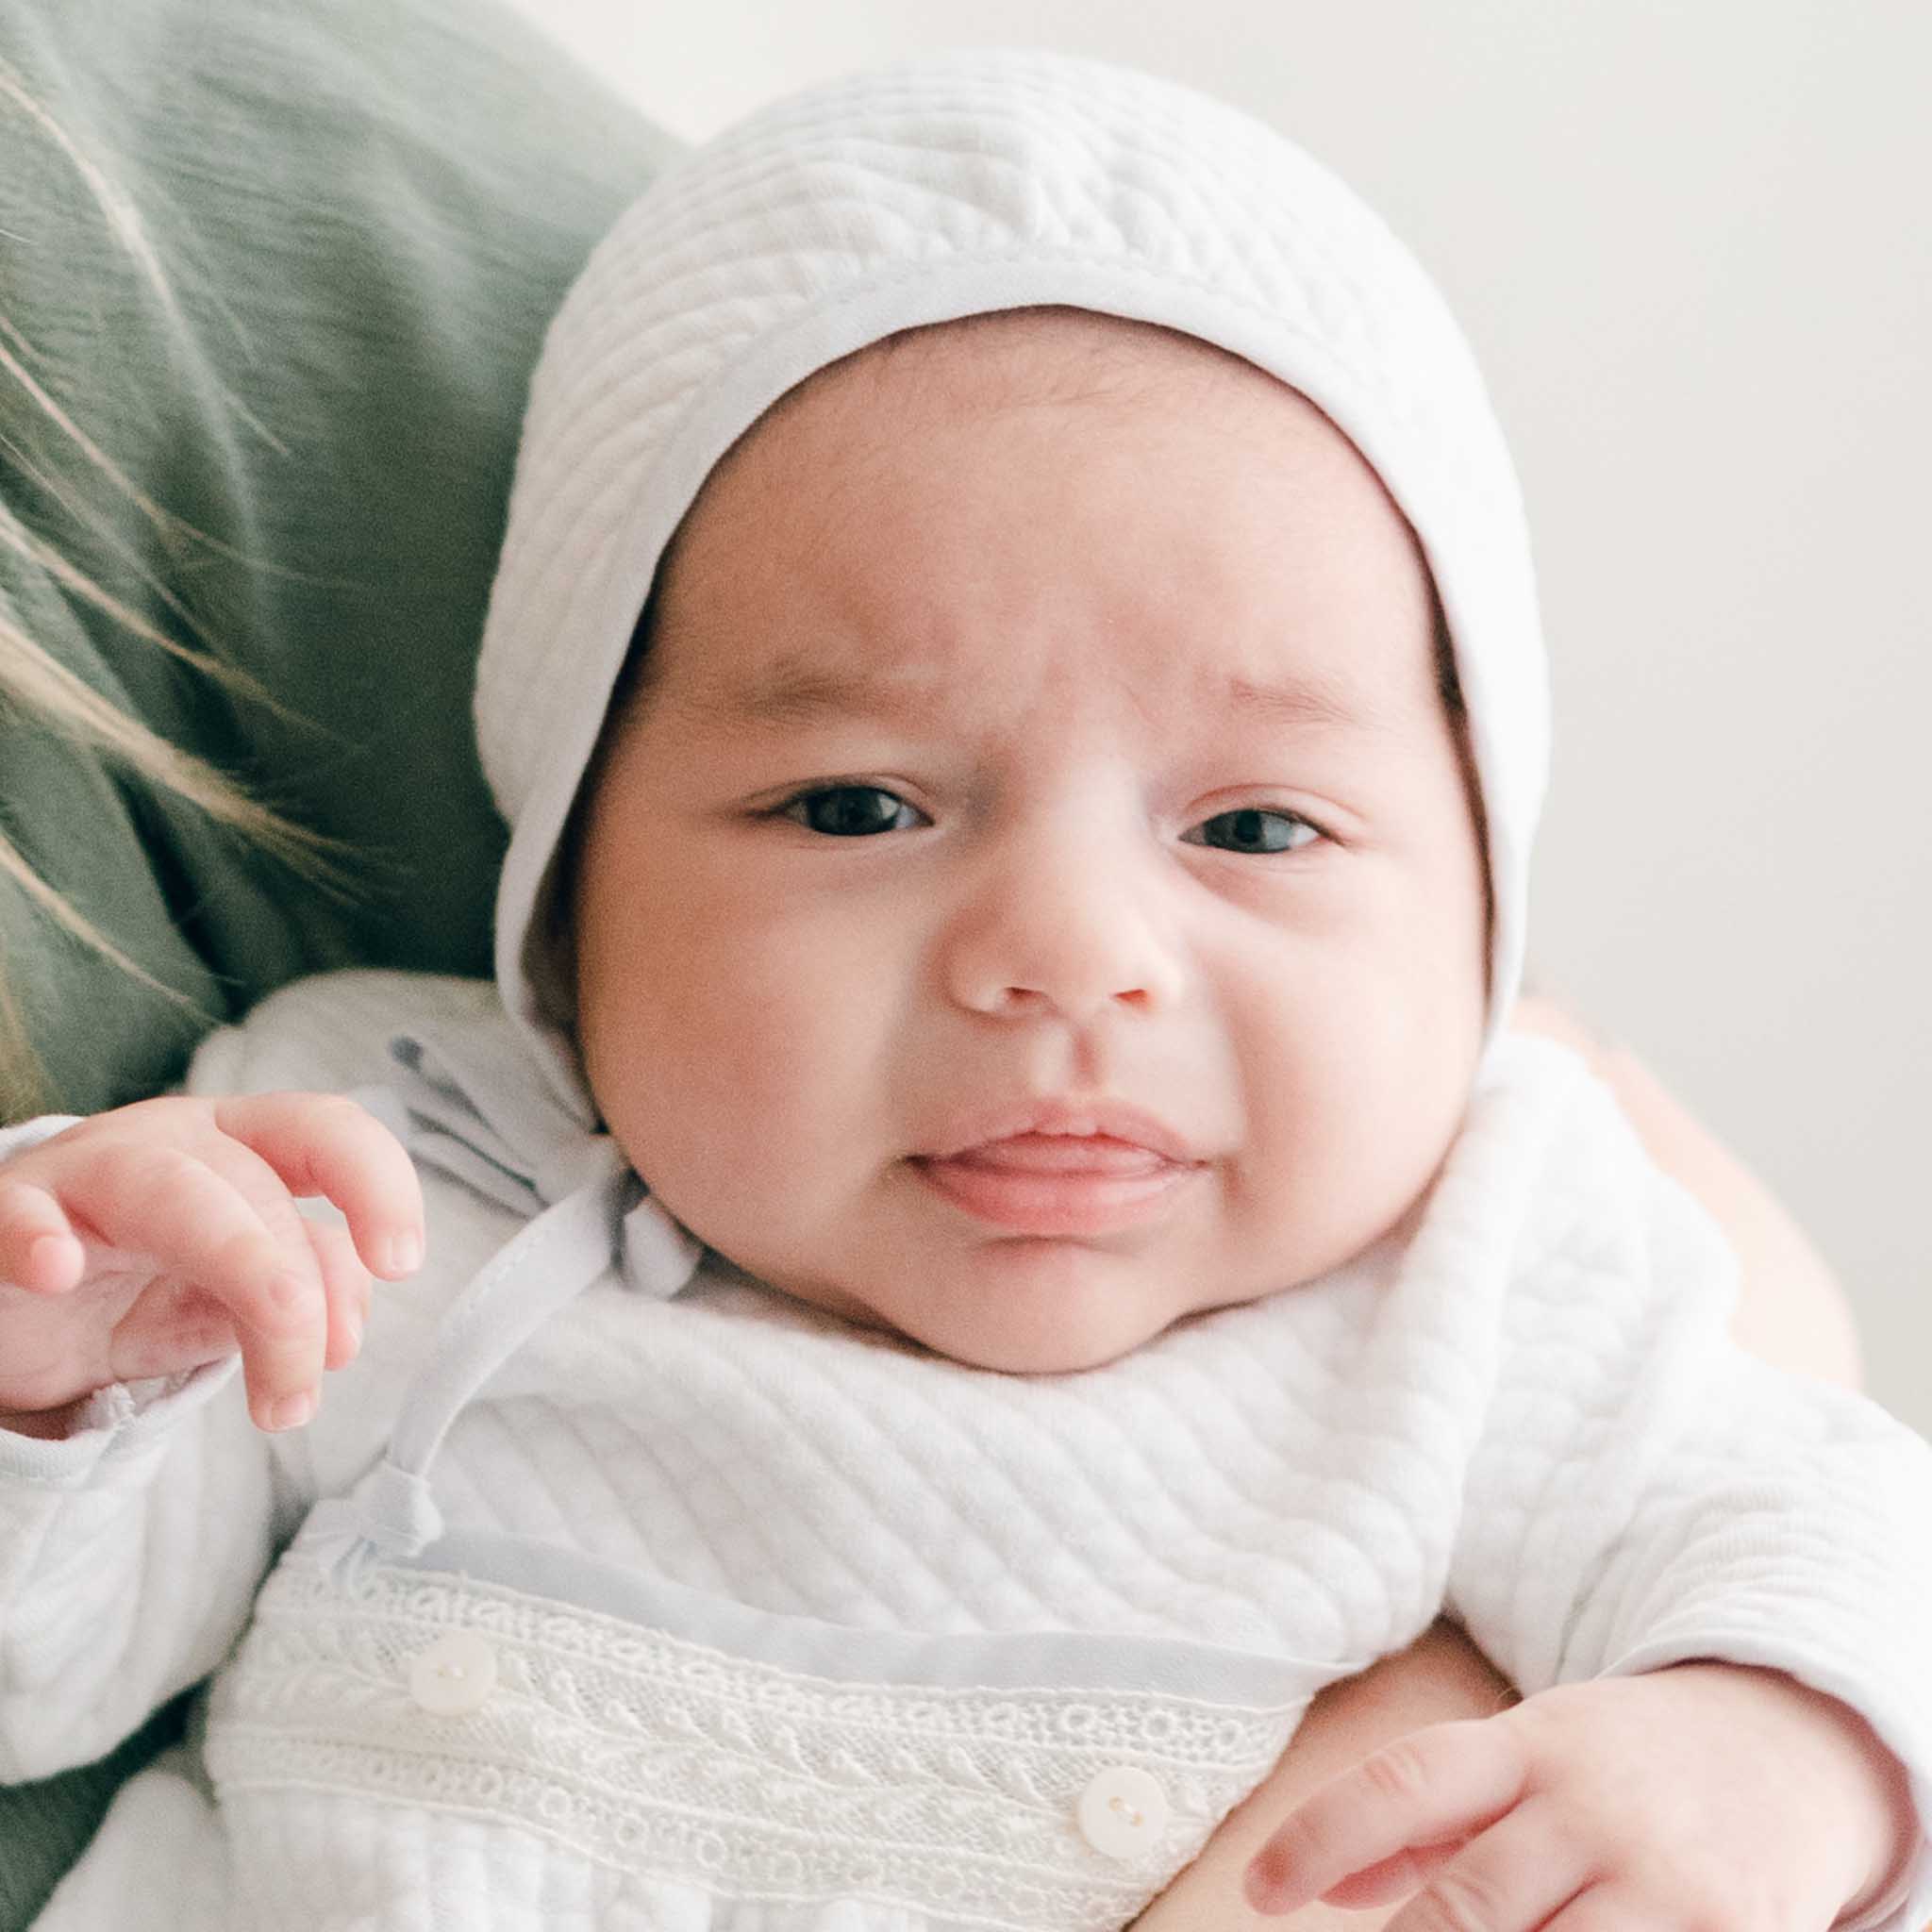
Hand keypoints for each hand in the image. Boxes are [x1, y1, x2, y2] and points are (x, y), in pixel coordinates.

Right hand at [0, 1094, 422, 1434]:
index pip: (325, 1132)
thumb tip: (344, 1333)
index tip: (403, 1264)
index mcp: (242, 1144)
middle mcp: (171, 1141)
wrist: (16, 1312)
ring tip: (263, 1388)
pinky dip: (36, 1234)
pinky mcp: (7, 1214)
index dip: (377, 1184)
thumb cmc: (137, 1285)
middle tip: (299, 1397)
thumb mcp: (235, 1298)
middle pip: (257, 1186)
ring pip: (172, 1194)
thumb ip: (304, 1292)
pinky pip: (20, 1212)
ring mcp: (85, 1170)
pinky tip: (54, 1268)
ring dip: (235, 1275)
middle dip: (297, 1297)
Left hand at [1243, 1662, 1914, 1929]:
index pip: (1404, 1781)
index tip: (1258, 1891)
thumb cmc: (1623, 1767)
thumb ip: (1427, 1821)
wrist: (1793, 1748)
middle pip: (1471, 1900)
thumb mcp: (1524, 1759)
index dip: (1322, 1834)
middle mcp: (1591, 1806)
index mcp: (1527, 1746)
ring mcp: (1664, 1880)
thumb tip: (1328, 1887)